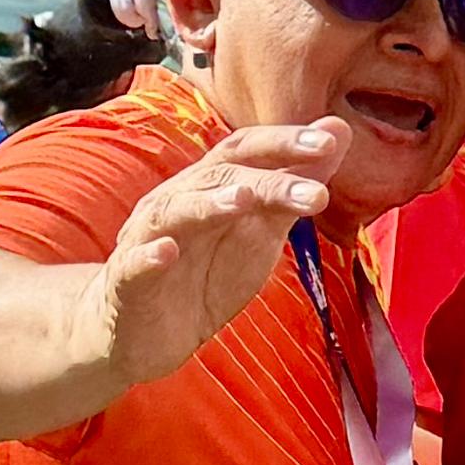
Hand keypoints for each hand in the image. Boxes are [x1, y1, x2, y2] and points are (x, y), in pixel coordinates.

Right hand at [85, 119, 347, 391]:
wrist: (148, 332)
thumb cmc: (207, 272)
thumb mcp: (261, 232)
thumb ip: (294, 188)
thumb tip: (336, 132)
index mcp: (210, 187)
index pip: (245, 151)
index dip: (284, 142)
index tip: (330, 140)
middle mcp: (178, 201)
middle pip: (219, 177)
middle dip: (267, 179)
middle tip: (315, 189)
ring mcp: (149, 237)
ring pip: (176, 212)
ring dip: (209, 204)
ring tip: (243, 200)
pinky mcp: (128, 280)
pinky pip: (134, 264)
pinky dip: (149, 256)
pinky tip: (166, 252)